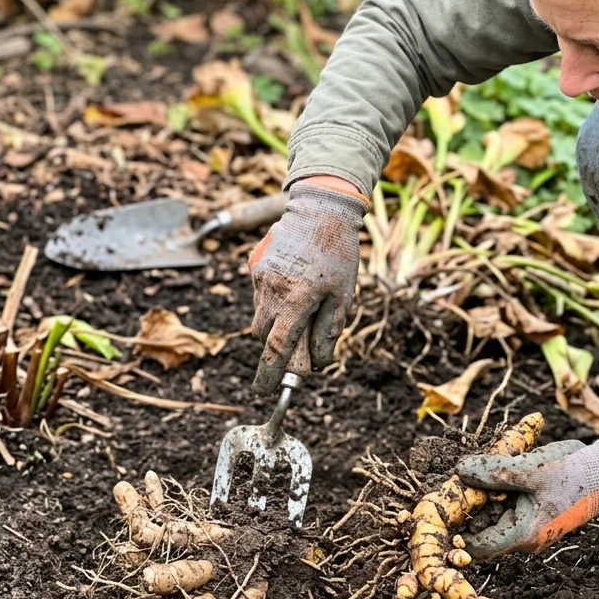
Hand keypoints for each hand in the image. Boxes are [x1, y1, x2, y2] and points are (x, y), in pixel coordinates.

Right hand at [249, 178, 369, 396]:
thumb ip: (328, 332)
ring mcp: (260, 277)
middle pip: (262, 336)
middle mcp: (273, 290)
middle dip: (274, 347)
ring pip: (260, 316)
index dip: (269, 374)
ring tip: (301, 304)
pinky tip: (294, 283)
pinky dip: (273, 300)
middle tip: (295, 343)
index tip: (264, 391)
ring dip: (275, 322)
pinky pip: (261, 295)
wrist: (320, 208)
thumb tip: (317, 364)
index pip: (276, 348)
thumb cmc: (338, 253)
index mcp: (297, 300)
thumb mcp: (343, 296)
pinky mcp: (255, 267)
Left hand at [455, 430, 598, 558]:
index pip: (478, 547)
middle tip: (453, 484)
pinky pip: (507, 507)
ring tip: (473, 474)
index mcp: (523, 535)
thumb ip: (493, 472)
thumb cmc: (574, 474)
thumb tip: (459, 471)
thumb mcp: (530, 470)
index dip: (457, 533)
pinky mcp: (534, 514)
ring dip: (483, 498)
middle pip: (483, 530)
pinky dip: (498, 493)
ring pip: (494, 517)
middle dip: (468, 509)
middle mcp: (525, 538)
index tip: (441, 511)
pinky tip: (494, 472)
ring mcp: (530, 527)